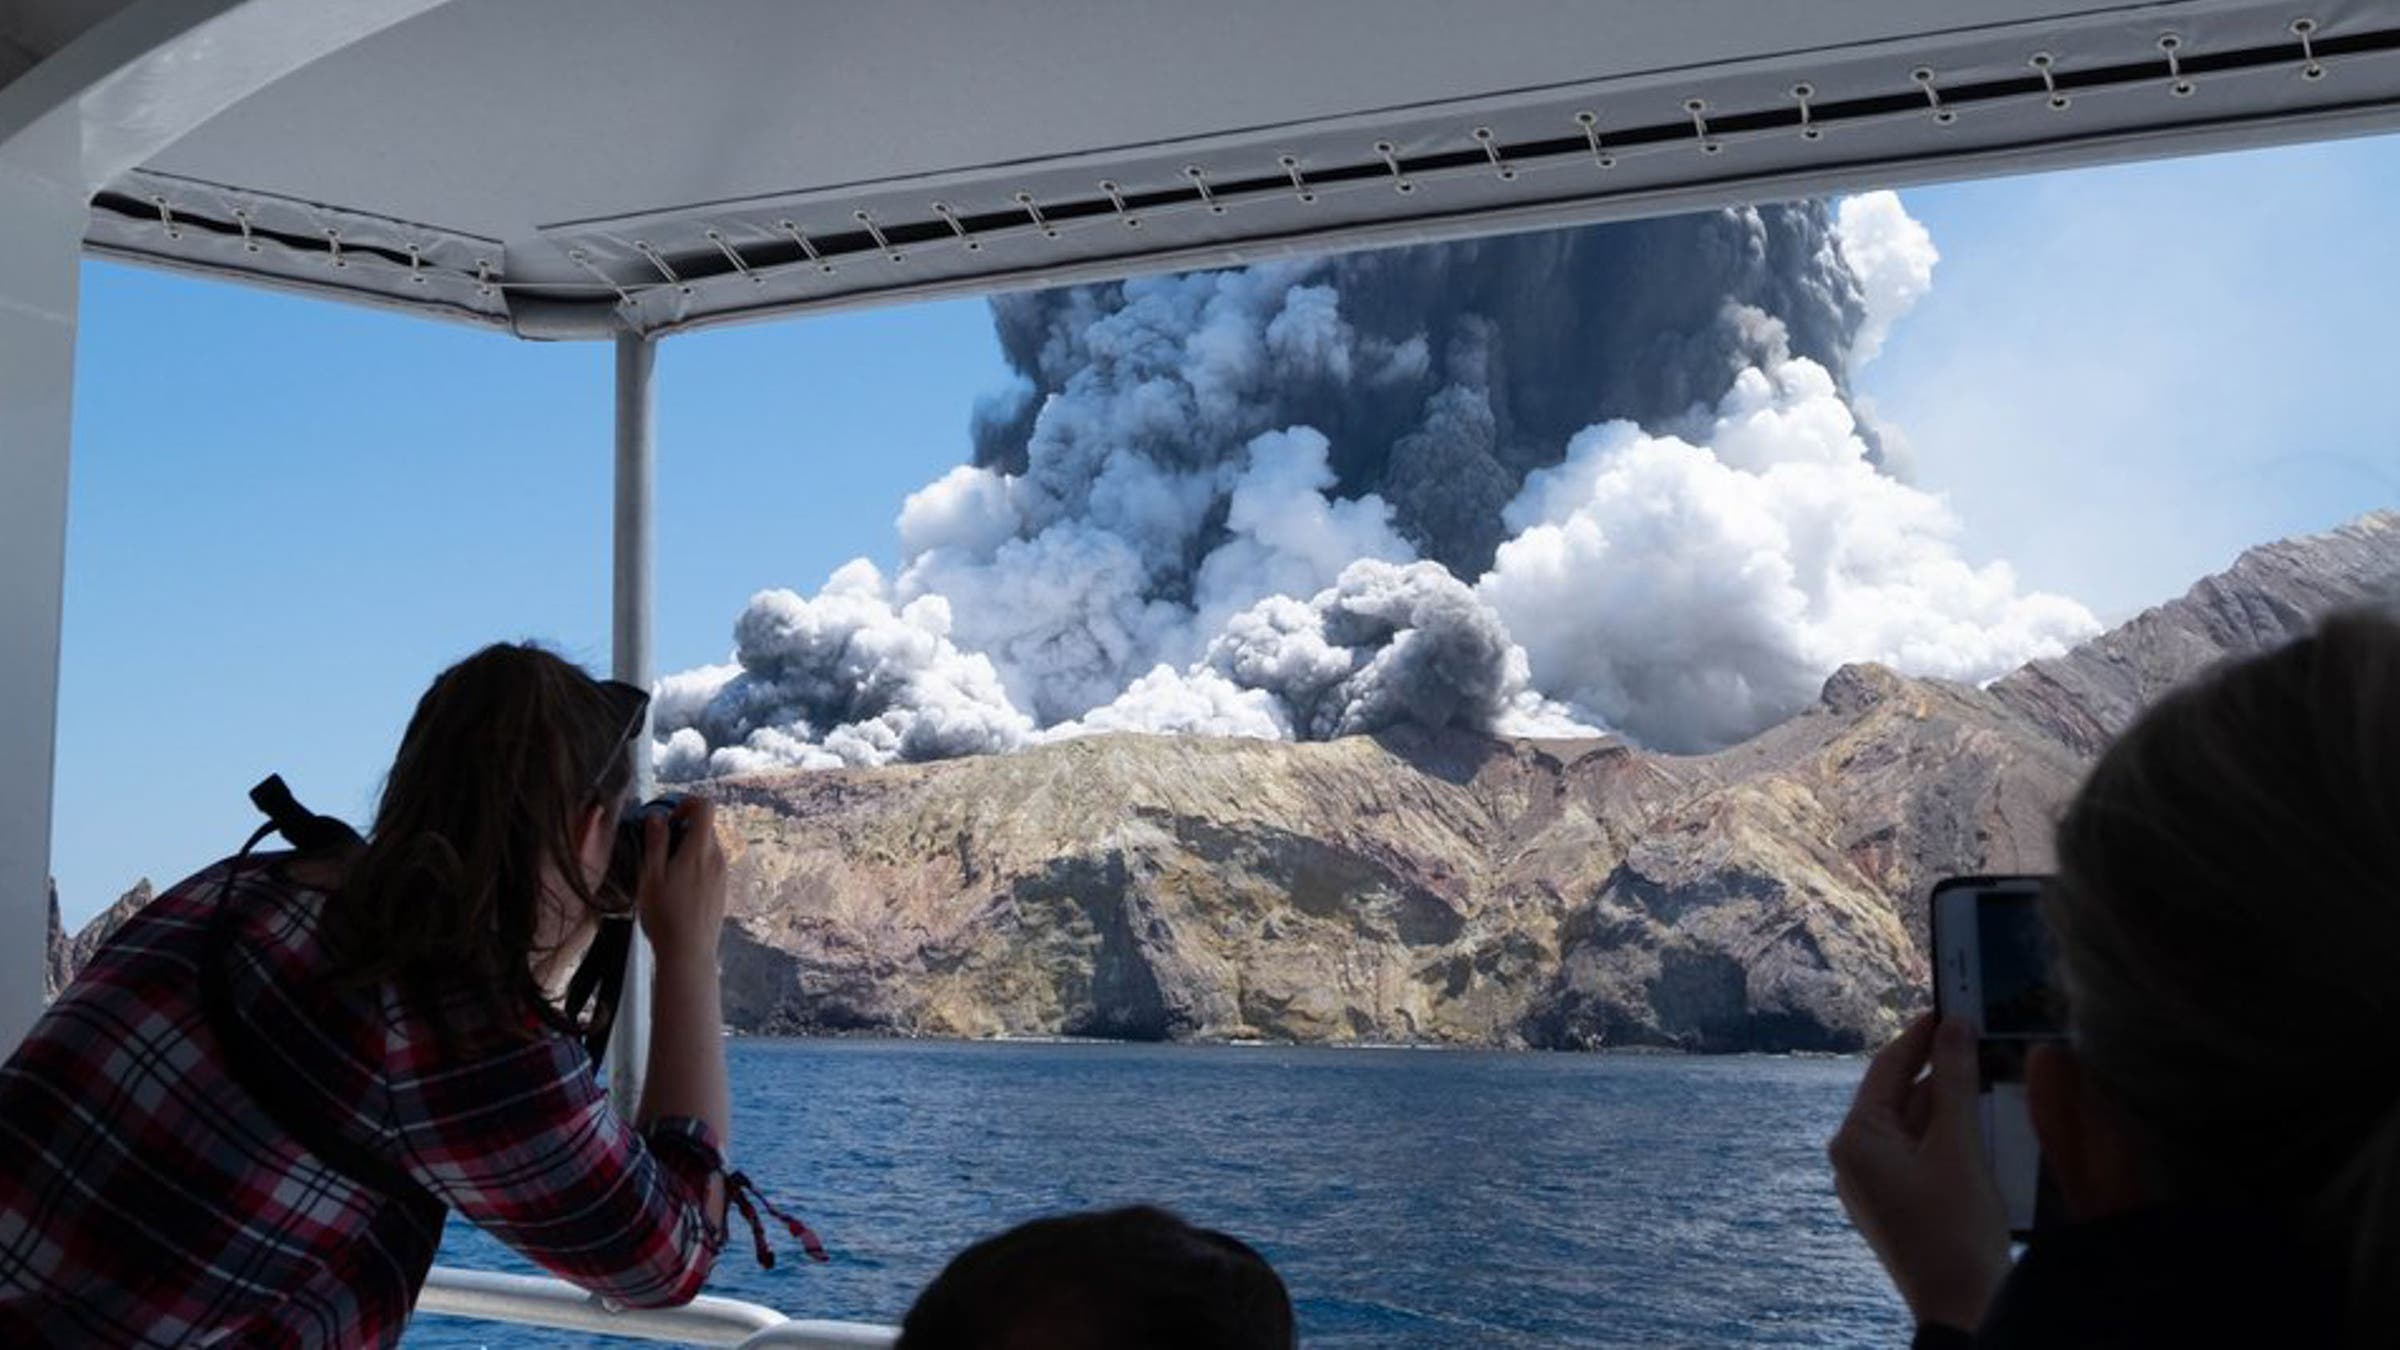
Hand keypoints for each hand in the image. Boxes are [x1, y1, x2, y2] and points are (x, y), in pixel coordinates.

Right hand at [635, 796, 725, 964]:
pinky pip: (710, 866)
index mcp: (700, 850)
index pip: (705, 806)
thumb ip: (656, 843)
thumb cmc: (665, 915)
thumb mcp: (651, 876)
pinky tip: (678, 889)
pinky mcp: (722, 890)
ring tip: (665, 873)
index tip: (668, 819)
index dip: (686, 803)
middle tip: (659, 849)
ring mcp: (723, 874)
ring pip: (707, 847)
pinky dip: (694, 866)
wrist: (689, 952)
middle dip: (682, 829)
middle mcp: (717, 858)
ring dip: (687, 849)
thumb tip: (657, 817)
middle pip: (705, 827)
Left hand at [1828, 1014, 2010, 1330]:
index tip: (1949, 1006)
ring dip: (1948, 1104)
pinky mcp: (1896, 1204)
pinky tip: (1983, 1124)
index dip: (1920, 1035)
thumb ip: (1955, 1081)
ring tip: (1990, 1074)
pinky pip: (1919, 1154)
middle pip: (1899, 1096)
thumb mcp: (1959, 1146)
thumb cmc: (1956, 1229)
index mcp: (1856, 1139)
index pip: (1886, 1068)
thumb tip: (1954, 1026)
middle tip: (1979, 1036)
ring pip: (1913, 1126)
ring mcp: (1872, 1185)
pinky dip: (1948, 1136)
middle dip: (1939, 1070)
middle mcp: (1853, 1159)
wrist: (1963, 1306)